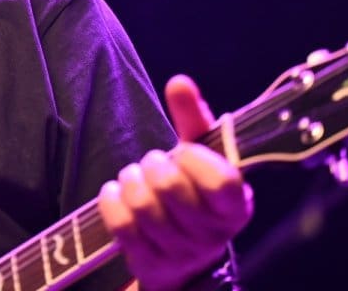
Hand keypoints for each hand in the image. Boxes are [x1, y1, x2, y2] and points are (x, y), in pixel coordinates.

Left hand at [96, 75, 252, 290]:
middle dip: (153, 164)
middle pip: (170, 187)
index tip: (184, 151)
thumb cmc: (192, 190)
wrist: (181, 251)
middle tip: (154, 163)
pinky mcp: (150, 264)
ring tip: (136, 177)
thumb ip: (194, 118)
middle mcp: (213, 235)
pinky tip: (117, 193)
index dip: (195, 159)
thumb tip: (180, 83)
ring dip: (130, 180)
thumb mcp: (200, 154)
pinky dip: (112, 200)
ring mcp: (181, 253)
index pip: (221, 181)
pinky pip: (121, 224)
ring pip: (142, 205)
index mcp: (236, 206)